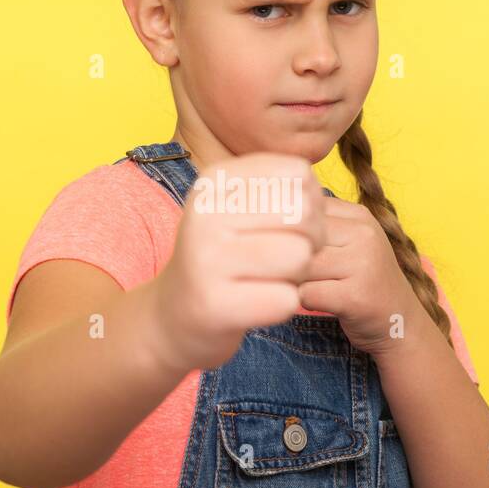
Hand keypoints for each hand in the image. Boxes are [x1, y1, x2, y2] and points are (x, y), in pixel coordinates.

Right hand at [149, 152, 327, 370]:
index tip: (289, 222)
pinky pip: (286, 299)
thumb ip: (280, 187)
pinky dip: (282, 306)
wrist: (174, 314)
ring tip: (270, 278)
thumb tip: (314, 188)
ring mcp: (206, 260)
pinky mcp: (214, 304)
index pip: (298, 173)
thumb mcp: (238, 206)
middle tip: (285, 257)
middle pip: (303, 213)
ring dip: (297, 274)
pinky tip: (257, 303)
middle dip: (311, 239)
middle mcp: (205, 214)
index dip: (312, 202)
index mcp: (213, 181)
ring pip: (300, 255)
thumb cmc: (223, 256)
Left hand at [297, 196, 424, 358]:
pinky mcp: (355, 296)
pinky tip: (319, 302)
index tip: (292, 247)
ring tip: (309, 286)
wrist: (401, 323)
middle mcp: (364, 234)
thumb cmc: (364, 280)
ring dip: (294, 280)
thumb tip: (267, 212)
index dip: (288, 231)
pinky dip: (304, 301)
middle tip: (297, 272)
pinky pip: (305, 293)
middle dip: (287, 257)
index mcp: (359, 215)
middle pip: (298, 237)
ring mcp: (362, 265)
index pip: (303, 210)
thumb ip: (319, 224)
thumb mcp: (350, 242)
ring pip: (300, 264)